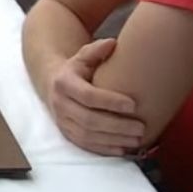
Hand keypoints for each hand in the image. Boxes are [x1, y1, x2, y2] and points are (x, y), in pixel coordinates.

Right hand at [46, 38, 145, 155]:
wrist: (51, 83)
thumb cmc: (75, 69)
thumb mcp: (82, 56)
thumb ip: (96, 50)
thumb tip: (113, 43)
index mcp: (64, 83)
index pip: (88, 96)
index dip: (110, 101)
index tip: (133, 105)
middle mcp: (60, 104)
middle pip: (89, 120)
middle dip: (117, 126)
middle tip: (141, 128)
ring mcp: (62, 120)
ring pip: (88, 135)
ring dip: (114, 140)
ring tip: (137, 139)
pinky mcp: (66, 133)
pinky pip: (85, 145)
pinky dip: (104, 149)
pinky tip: (122, 149)